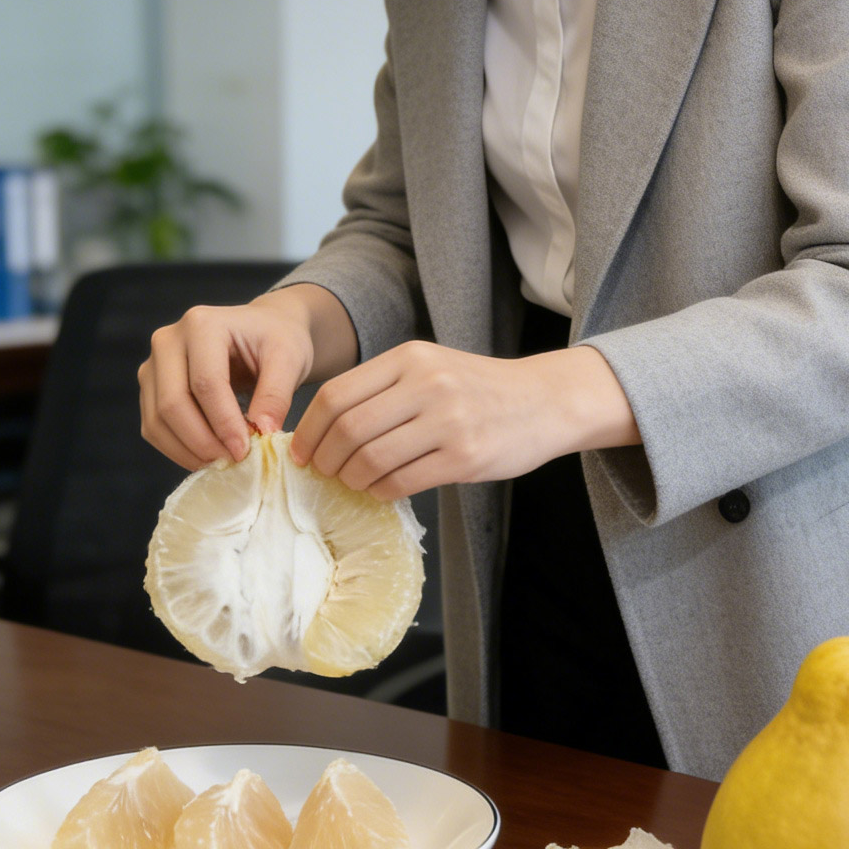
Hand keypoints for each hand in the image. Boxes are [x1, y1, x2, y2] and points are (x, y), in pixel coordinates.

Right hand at [138, 288, 355, 470]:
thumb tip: (262, 433)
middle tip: (233, 463)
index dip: (224, 423)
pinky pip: (153, 427)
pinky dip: (177, 449)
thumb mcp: (289, 359)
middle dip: (202, 441)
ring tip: (223, 464)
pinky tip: (207, 457)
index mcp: (202, 324)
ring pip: (157, 420)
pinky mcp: (150, 388)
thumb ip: (276, 394)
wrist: (261, 331)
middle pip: (172, 402)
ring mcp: (153, 365)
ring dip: (188, 451)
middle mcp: (168, 340)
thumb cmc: (276, 339)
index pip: (205, 382)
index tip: (245, 452)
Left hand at [290, 339, 639, 500]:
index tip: (301, 451)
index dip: (309, 429)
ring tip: (354, 483)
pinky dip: (380, 492)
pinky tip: (382, 490)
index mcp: (410, 357)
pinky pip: (400, 482)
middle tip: (324, 473)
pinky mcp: (465, 457)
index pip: (336, 394)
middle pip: (347, 429)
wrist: (546, 400)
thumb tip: (323, 430)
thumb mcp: (431, 368)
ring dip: (351, 479)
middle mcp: (427, 384)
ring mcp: (447, 421)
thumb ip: (383, 390)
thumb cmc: (479, 388)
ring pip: (370, 460)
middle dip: (325, 459)